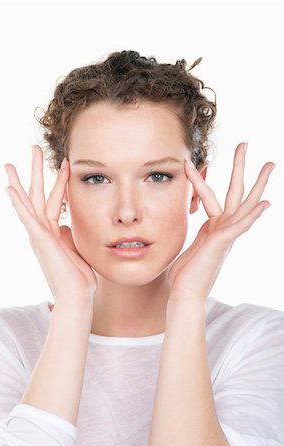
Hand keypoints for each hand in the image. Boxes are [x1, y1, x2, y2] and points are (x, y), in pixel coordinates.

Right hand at [4, 145, 96, 308]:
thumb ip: (68, 235)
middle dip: (35, 171)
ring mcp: (39, 235)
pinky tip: (9, 189)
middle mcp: (42, 231)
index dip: (60, 181)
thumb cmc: (77, 276)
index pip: (55, 200)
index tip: (66, 162)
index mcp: (52, 232)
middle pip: (37, 194)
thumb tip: (64, 225)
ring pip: (28, 202)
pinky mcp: (39, 240)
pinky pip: (27, 218)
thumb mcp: (74, 248)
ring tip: (9, 164)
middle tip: (32, 148)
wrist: (76, 296)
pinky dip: (18, 203)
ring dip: (20, 182)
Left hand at [167, 142, 274, 303]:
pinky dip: (254, 214)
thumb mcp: (187, 245)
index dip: (201, 180)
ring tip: (270, 163)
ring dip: (257, 182)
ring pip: (244, 203)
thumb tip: (187, 225)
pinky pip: (241, 225)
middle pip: (235, 192)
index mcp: (213, 227)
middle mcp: (223, 228)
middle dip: (240, 168)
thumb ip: (193, 232)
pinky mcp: (223, 242)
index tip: (199, 164)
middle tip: (245, 144)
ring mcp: (226, 235)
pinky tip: (266, 202)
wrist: (184, 293)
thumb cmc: (185, 273)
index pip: (211, 197)